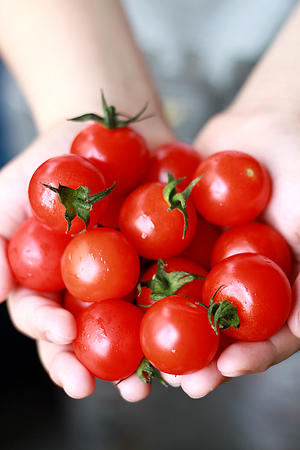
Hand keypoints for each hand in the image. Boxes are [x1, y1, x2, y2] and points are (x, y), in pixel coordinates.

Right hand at [2, 120, 172, 400]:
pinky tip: (196, 332)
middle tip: (103, 388)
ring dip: (146, 359)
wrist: (109, 134)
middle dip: (96, 364)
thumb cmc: (53, 161)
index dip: (49, 334)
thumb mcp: (9, 194)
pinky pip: (178, 294)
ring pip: (135, 328)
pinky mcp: (168, 264)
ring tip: (155, 382)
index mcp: (52, 282)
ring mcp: (131, 280)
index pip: (44, 318)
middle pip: (90, 338)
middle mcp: (92, 291)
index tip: (61, 336)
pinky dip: (185, 315)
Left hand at [165, 109, 299, 397]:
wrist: (264, 127)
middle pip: (224, 332)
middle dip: (204, 359)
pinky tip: (122, 300)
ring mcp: (208, 264)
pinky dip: (143, 285)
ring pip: (186, 307)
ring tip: (145, 360)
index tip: (231, 368)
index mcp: (278, 287)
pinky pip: (159, 266)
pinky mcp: (178, 242)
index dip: (254, 356)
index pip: (272, 334)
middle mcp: (240, 283)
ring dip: (168, 333)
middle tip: (183, 382)